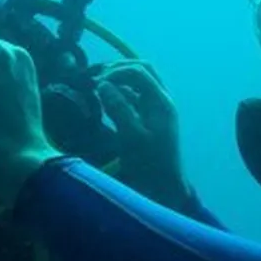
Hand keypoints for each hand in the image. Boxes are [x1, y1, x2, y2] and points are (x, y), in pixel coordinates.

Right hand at [94, 60, 191, 211]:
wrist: (164, 191)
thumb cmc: (149, 166)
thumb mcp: (131, 137)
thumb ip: (118, 108)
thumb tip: (103, 85)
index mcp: (161, 103)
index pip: (139, 71)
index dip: (116, 72)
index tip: (96, 83)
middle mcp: (161, 101)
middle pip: (142, 70)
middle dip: (118, 70)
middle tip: (97, 78)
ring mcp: (156, 110)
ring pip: (138, 83)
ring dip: (119, 80)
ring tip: (98, 86)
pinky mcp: (148, 120)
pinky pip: (134, 97)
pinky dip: (119, 93)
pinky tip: (105, 101)